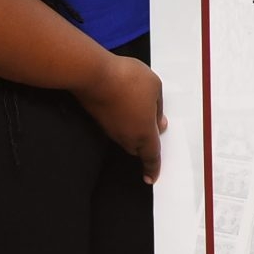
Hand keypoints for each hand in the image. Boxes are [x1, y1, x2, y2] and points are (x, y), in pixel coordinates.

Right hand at [76, 53, 167, 180]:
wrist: (94, 75)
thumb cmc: (129, 79)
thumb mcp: (155, 87)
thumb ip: (159, 107)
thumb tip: (158, 121)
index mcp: (144, 132)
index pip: (151, 156)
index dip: (153, 168)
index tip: (152, 178)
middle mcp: (126, 136)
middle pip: (138, 147)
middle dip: (147, 143)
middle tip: (155, 125)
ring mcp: (110, 129)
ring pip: (127, 138)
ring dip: (135, 131)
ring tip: (142, 110)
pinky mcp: (100, 121)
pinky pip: (117, 128)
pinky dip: (124, 122)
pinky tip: (126, 105)